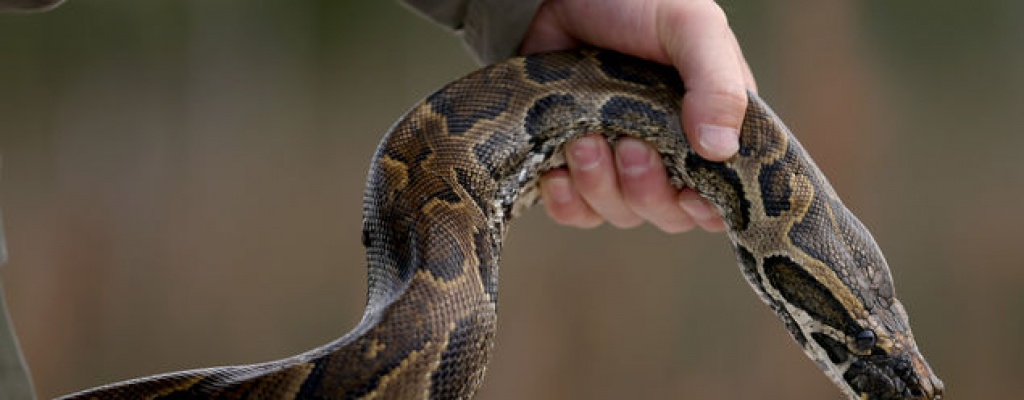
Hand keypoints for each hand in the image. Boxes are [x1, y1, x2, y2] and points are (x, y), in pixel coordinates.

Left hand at [520, 0, 755, 232]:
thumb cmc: (637, 2)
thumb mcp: (690, 28)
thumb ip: (716, 83)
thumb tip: (721, 150)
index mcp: (708, 125)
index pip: (721, 196)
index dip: (706, 209)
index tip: (690, 196)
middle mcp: (667, 152)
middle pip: (666, 213)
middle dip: (646, 189)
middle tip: (629, 145)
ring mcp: (616, 161)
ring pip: (618, 213)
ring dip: (600, 186)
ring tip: (583, 140)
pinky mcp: (571, 164)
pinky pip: (574, 212)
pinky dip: (566, 200)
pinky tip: (556, 171)